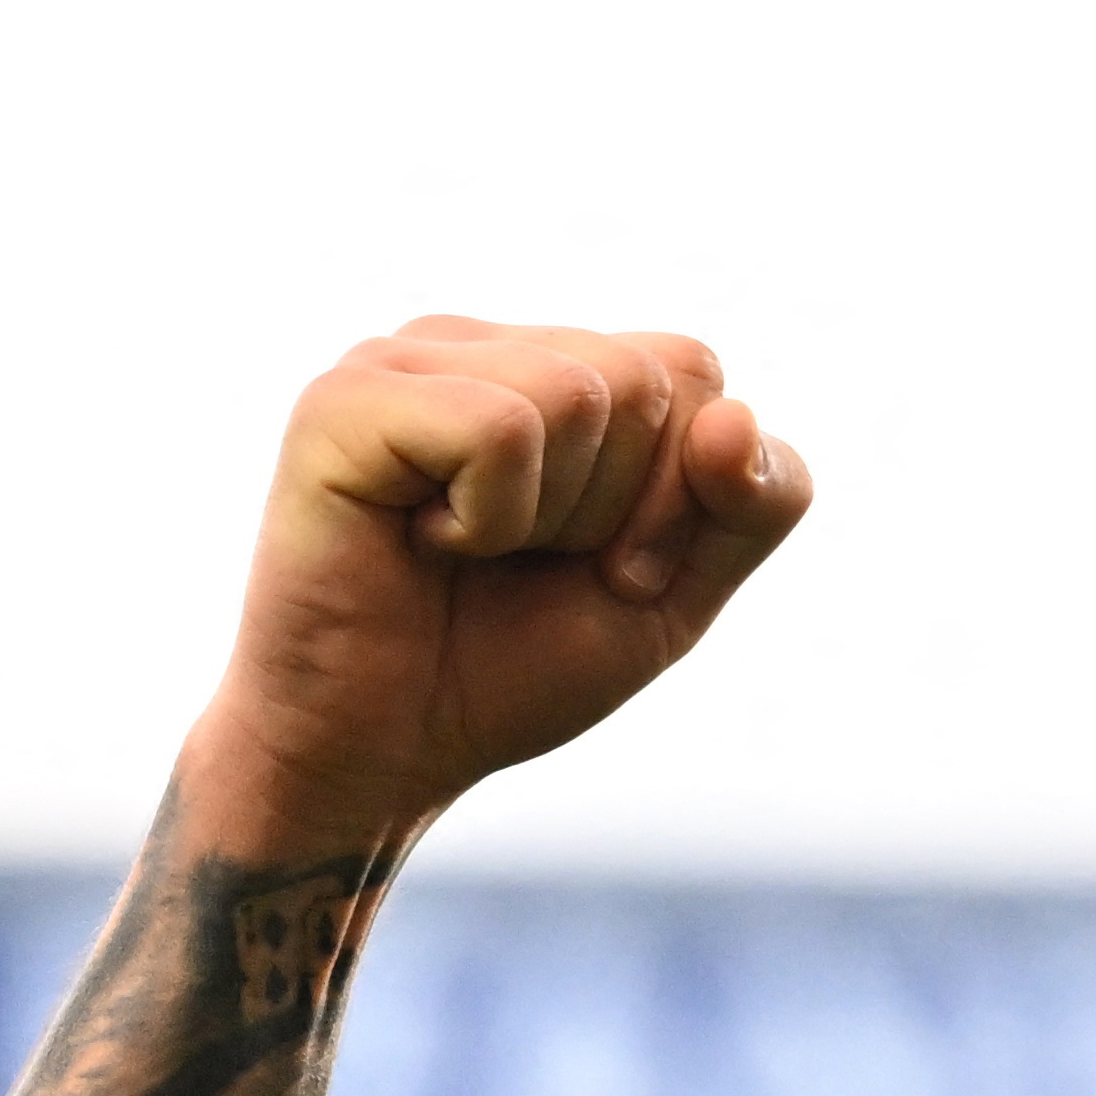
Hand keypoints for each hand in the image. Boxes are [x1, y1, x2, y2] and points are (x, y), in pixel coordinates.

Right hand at [175, 321, 811, 863]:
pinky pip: (502, 429)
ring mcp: (405, 360)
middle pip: (650, 377)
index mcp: (554, 368)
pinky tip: (427, 543)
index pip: (693, 370)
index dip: (687, 495)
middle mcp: (478, 346)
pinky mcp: (345, 400)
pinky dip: (492, 518)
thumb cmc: (514, 665)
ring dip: (558, 517)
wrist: (387, 749)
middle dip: (628, 510)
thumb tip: (733, 416)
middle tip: (535, 567)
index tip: (611, 568)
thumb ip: (750, 505)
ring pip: (581, 392)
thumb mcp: (678, 593)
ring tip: (477, 552)